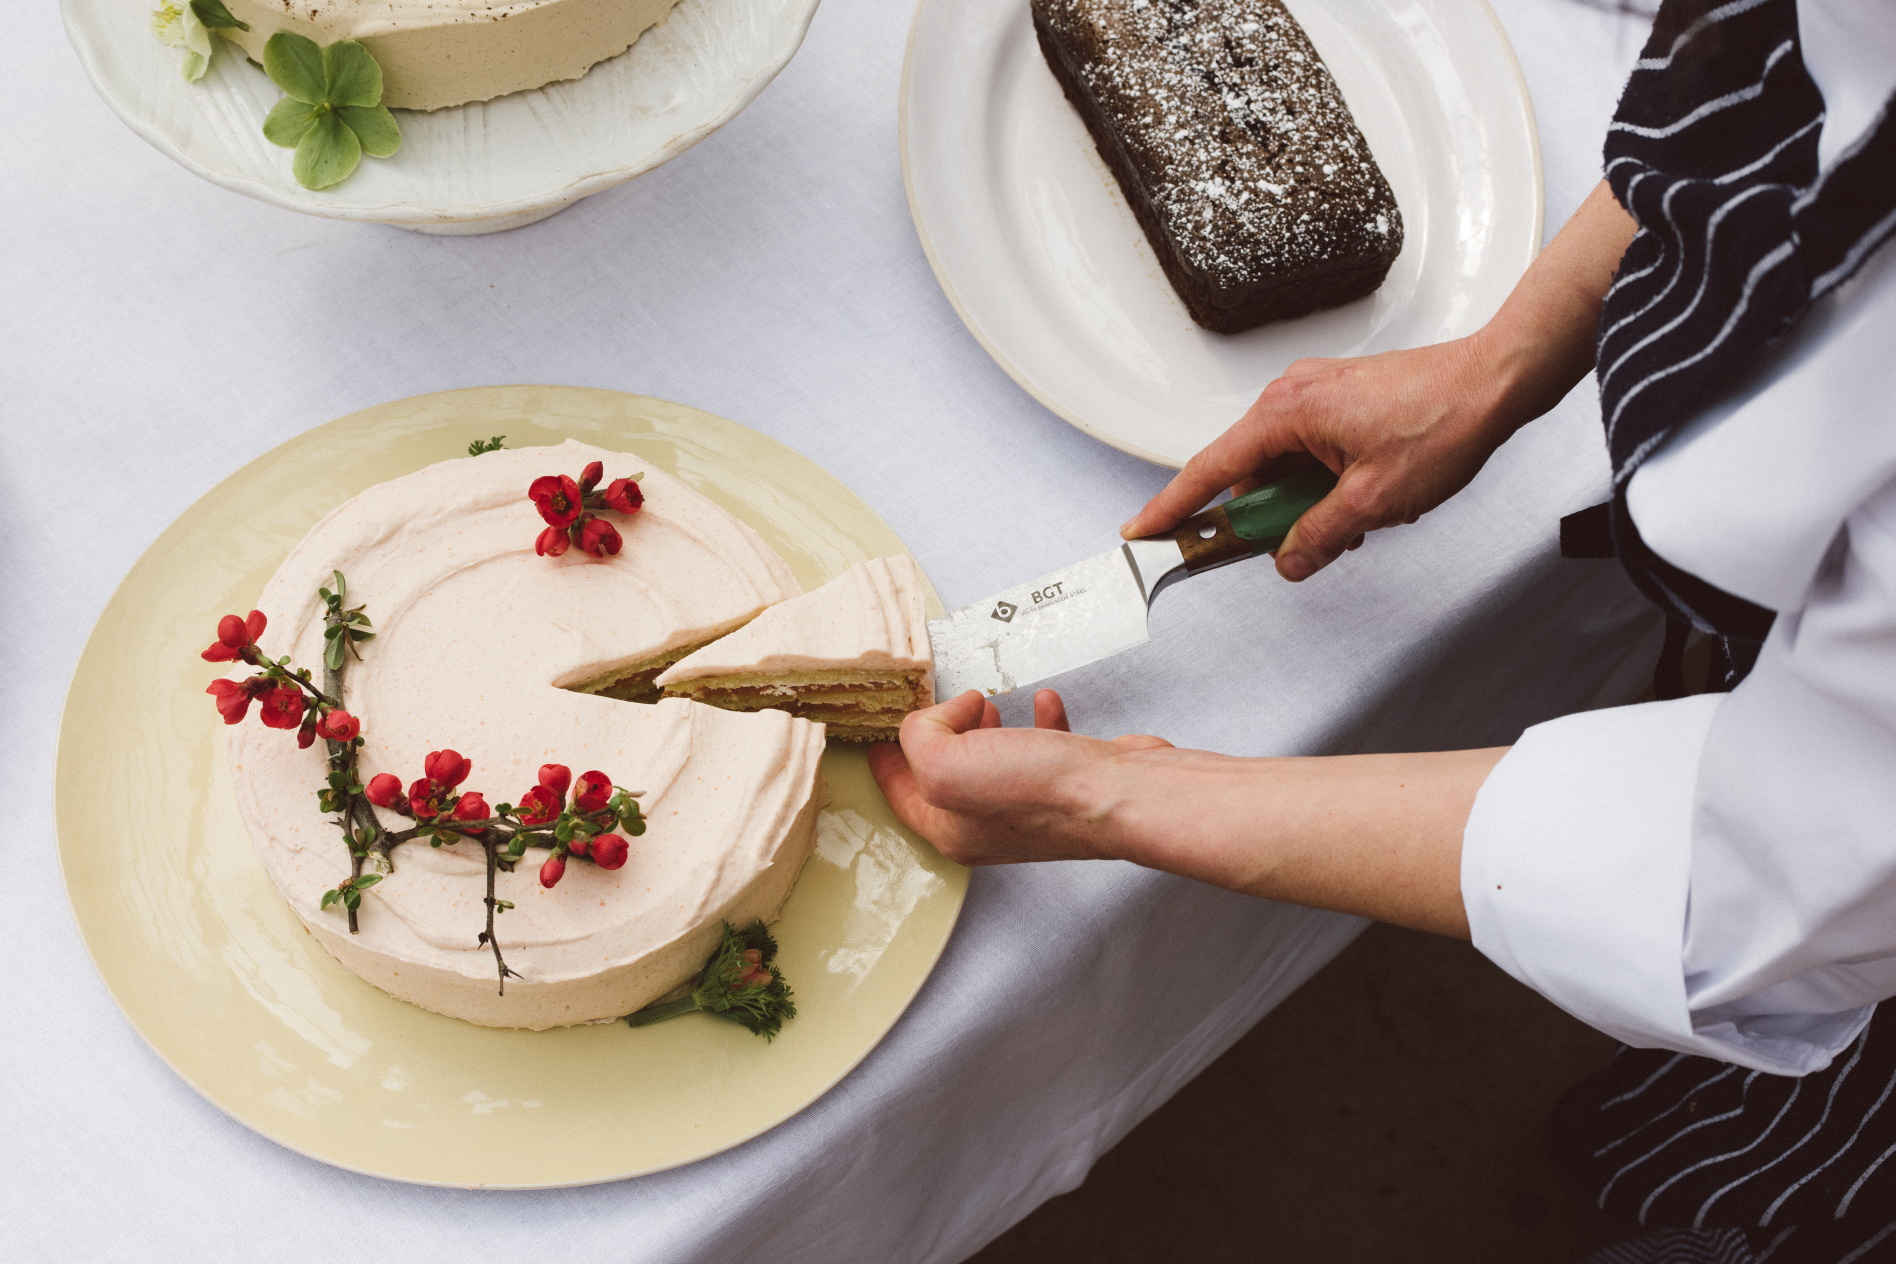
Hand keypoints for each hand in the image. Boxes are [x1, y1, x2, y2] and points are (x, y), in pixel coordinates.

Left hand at [867, 689, 1172, 866]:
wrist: (1124, 795)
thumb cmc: (1045, 791)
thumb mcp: (947, 764)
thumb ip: (921, 738)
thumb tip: (938, 717)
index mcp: (951, 830)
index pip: (900, 794)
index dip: (884, 760)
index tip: (876, 735)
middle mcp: (990, 826)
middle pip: (945, 776)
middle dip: (936, 738)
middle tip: (935, 708)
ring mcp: (1032, 808)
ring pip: (993, 762)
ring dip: (984, 729)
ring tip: (984, 704)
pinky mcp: (1070, 785)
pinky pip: (1043, 748)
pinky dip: (1038, 722)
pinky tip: (1042, 703)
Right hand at [1121, 336, 1517, 580]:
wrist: (1496, 381)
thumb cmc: (1443, 420)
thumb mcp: (1373, 500)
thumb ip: (1319, 536)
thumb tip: (1289, 560)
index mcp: (1285, 411)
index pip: (1209, 469)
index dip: (1172, 507)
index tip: (1142, 530)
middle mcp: (1292, 396)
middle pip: (1250, 475)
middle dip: (1274, 517)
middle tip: (1309, 545)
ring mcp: (1317, 396)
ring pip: (1285, 469)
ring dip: (1309, 503)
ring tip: (1360, 518)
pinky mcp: (1340, 403)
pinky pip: (1311, 454)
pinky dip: (1327, 484)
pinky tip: (1366, 500)